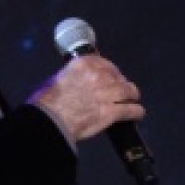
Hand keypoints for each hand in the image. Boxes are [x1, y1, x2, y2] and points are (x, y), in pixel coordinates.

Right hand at [29, 55, 145, 140]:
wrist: (49, 120)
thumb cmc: (47, 102)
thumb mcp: (59, 78)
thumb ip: (75, 76)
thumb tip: (80, 81)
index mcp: (84, 64)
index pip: (106, 64)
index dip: (112, 72)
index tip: (113, 77)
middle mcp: (99, 76)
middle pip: (119, 77)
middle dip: (121, 84)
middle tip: (121, 92)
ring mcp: (107, 94)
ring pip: (129, 91)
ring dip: (132, 96)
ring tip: (132, 100)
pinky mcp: (111, 112)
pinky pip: (131, 110)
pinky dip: (136, 112)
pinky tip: (138, 114)